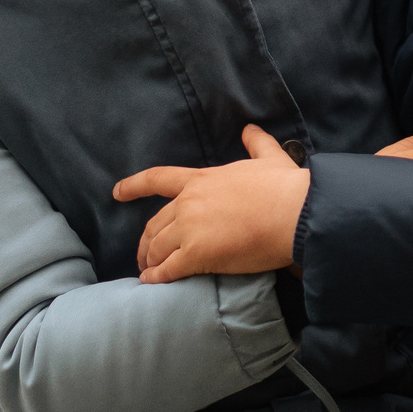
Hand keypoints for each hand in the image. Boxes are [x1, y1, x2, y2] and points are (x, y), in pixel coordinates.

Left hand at [115, 125, 311, 282]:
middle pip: (154, 223)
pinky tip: (151, 282)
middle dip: (145, 240)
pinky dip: (156, 277)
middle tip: (144, 253)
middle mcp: (189, 203)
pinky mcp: (198, 254)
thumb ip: (256, 143)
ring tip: (149, 270)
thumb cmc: (284, 186)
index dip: (134, 186)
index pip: (158, 179)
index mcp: (201, 179)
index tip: (117, 192)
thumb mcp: (270, 157)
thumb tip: (250, 129)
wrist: (295, 212)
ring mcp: (190, 229)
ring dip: (150, 260)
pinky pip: (168, 270)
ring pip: (158, 247)